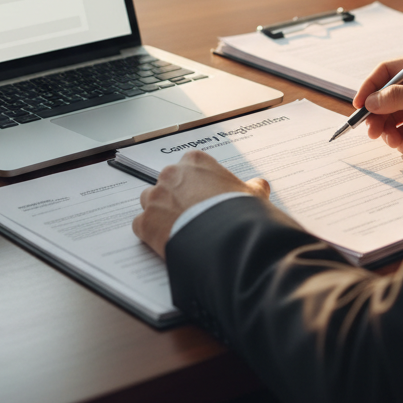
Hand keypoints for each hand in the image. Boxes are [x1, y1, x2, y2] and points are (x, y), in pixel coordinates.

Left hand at [132, 150, 270, 257]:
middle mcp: (171, 174)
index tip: (203, 196)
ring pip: (150, 202)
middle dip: (176, 196)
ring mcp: (155, 198)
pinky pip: (142, 225)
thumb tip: (260, 185)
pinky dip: (151, 233)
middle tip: (192, 214)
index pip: (189, 168)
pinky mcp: (145, 222)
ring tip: (178, 228)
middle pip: (167, 183)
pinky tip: (167, 240)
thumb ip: (253, 186)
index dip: (196, 184)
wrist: (225, 239)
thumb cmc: (238, 212)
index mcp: (195, 162)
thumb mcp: (253, 194)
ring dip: (160, 212)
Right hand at [352, 56, 402, 156]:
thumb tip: (370, 100)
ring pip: (392, 119)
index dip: (370, 86)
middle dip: (377, 116)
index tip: (359, 104)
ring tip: (397, 143)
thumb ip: (398, 97)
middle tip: (373, 132)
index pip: (387, 72)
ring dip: (390, 132)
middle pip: (385, 99)